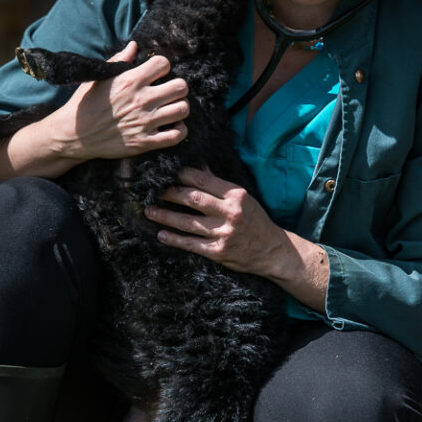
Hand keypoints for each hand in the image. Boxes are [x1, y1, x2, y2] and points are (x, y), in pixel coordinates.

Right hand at [56, 41, 189, 160]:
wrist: (74, 134)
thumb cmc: (86, 103)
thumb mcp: (100, 78)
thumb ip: (120, 61)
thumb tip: (135, 46)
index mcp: (130, 81)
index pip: (163, 63)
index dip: (163, 67)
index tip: (158, 74)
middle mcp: (141, 100)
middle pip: (181, 86)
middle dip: (178, 87)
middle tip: (170, 92)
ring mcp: (145, 122)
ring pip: (182, 109)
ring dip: (180, 107)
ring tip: (171, 108)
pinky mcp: (145, 142)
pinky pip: (177, 136)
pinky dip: (179, 130)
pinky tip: (172, 126)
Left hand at [144, 166, 283, 275]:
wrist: (273, 250)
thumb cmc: (256, 221)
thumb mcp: (243, 198)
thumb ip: (220, 186)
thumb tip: (199, 169)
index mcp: (236, 195)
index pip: (204, 180)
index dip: (182, 175)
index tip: (168, 173)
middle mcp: (230, 212)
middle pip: (192, 199)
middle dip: (169, 194)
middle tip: (154, 191)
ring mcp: (223, 233)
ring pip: (187, 222)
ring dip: (165, 216)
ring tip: (149, 211)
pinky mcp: (218, 252)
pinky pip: (191, 244)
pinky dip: (174, 239)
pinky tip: (162, 234)